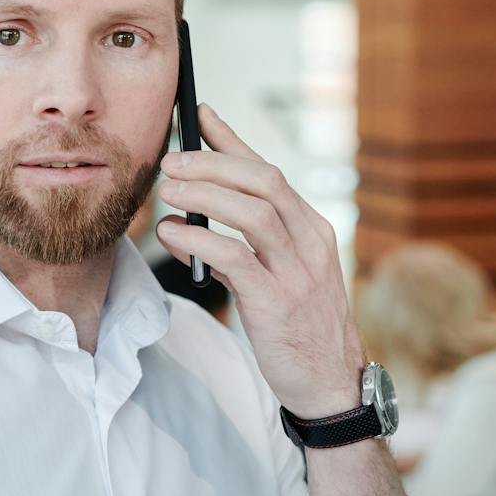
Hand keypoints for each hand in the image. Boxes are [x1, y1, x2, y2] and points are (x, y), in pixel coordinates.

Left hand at [155, 103, 364, 418]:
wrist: (329, 383)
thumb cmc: (297, 326)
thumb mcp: (279, 275)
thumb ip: (245, 244)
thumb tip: (197, 215)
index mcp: (311, 229)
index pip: (270, 171)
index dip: (232, 139)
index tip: (198, 113)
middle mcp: (310, 242)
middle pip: (264, 181)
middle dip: (214, 162)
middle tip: (171, 159)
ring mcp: (298, 272)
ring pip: (254, 212)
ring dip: (205, 194)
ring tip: (166, 190)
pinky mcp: (277, 302)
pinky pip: (235, 258)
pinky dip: (199, 239)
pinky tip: (172, 233)